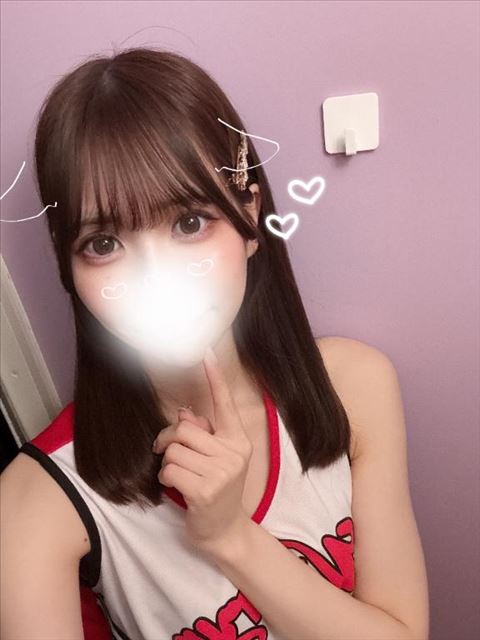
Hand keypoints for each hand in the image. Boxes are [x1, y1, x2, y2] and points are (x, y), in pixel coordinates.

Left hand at [152, 346, 252, 552]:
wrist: (225, 531)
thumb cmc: (217, 489)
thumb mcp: (216, 458)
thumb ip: (203, 434)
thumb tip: (184, 414)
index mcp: (238, 441)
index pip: (225, 405)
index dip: (215, 378)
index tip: (206, 352)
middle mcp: (234, 453)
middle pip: (185, 429)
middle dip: (168, 439)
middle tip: (165, 450)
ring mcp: (222, 473)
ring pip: (174, 450)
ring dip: (168, 463)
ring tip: (179, 475)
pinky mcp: (205, 491)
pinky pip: (170, 470)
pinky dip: (165, 478)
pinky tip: (177, 487)